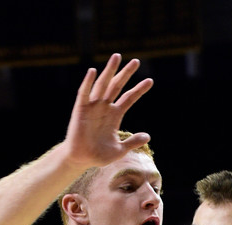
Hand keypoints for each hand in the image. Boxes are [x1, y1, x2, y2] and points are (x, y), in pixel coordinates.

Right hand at [63, 53, 152, 170]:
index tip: (150, 81)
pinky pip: (84, 93)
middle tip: (136, 60)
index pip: (129, 98)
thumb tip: (148, 136)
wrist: (82, 159)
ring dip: (109, 71)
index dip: (139, 90)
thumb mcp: (119, 150)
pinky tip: (93, 71)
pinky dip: (88, 82)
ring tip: (117, 57)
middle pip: (117, 86)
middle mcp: (105, 107)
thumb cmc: (99, 155)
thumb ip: (132, 142)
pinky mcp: (81, 109)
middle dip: (126, 73)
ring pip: (102, 84)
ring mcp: (93, 106)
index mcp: (115, 115)